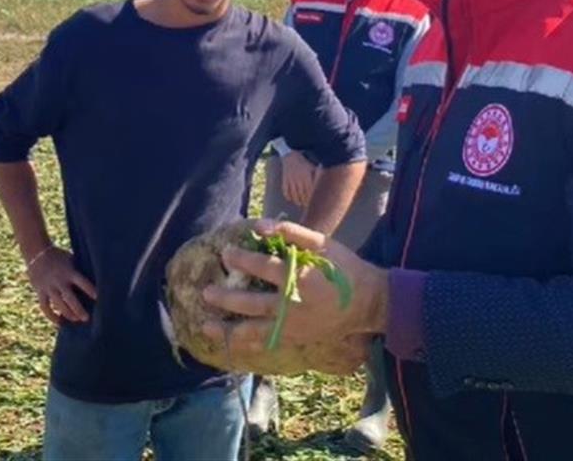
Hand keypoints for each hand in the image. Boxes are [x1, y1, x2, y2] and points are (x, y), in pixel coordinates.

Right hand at [26, 246, 96, 324]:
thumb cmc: (59, 256)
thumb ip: (80, 269)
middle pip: (70, 298)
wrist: (36, 253)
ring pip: (58, 305)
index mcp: (69, 272)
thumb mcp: (71, 259)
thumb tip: (99, 277)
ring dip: (67, 314)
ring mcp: (49, 287)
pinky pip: (45, 307)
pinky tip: (59, 322)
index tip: (98, 299)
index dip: (90, 290)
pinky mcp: (40, 292)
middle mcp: (59, 281)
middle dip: (78, 310)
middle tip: (86, 318)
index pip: (82, 282)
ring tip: (76, 320)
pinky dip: (51, 316)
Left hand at [199, 220, 388, 353]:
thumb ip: (292, 233)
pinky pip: (265, 343)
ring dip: (228, 329)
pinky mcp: (295, 338)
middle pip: (252, 302)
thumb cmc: (344, 268)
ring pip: (254, 330)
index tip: (225, 253)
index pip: (264, 268)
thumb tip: (260, 227)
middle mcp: (293, 306)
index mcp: (300, 278)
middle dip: (226, 298)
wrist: (366, 303)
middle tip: (206, 292)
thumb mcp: (324, 243)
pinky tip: (228, 342)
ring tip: (205, 324)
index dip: (242, 260)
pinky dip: (245, 345)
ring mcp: (293, 326)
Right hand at [280, 151, 317, 207]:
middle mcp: (299, 179)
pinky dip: (288, 196)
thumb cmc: (303, 162)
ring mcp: (291, 180)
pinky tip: (291, 199)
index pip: (310, 191)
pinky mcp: (284, 180)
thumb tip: (324, 182)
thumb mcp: (312, 167)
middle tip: (308, 206)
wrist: (290, 155)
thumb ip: (317, 175)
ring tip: (299, 204)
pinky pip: (286, 191)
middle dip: (305, 201)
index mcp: (307, 176)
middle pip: (302, 194)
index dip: (312, 198)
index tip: (314, 203)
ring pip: (294, 194)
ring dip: (297, 200)